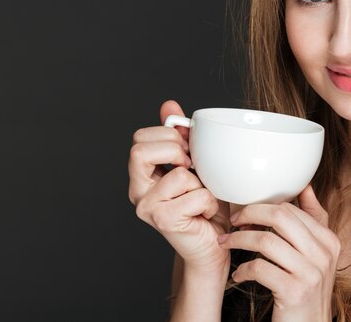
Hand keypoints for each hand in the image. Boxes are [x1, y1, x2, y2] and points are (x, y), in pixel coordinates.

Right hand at [128, 100, 230, 272]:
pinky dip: (209, 201)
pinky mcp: (163, 220)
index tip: (185, 149)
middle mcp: (137, 190)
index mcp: (142, 174)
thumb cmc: (204, 204)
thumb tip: (168, 105)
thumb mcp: (194, 164)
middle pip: (140, 150)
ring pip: (178, 174)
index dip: (165, 136)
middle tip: (192, 168)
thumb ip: (178, 136)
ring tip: (200, 196)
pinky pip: (196, 195)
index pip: (139, 138)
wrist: (213, 243)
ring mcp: (146, 207)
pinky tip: (205, 213)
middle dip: (175, 152)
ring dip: (200, 183)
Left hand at [217, 185, 339, 321]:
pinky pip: (260, 268)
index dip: (262, 206)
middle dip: (250, 214)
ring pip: (266, 241)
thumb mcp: (316, 254)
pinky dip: (243, 269)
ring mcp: (311, 273)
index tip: (245, 213)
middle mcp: (324, 254)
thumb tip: (305, 186)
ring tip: (227, 244)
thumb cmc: (306, 288)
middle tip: (233, 222)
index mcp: (329, 240)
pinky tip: (239, 274)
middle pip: (280, 217)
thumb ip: (312, 221)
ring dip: (239, 240)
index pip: (291, 209)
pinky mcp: (295, 291)